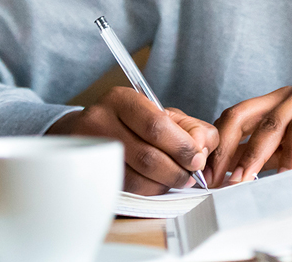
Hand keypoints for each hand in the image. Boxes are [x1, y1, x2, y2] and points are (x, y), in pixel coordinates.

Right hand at [46, 86, 217, 194]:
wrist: (89, 132)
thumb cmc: (134, 123)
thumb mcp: (163, 114)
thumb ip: (191, 128)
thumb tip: (202, 149)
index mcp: (122, 99)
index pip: (156, 126)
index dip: (182, 147)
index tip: (197, 159)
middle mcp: (100, 121)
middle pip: (146, 156)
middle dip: (176, 170)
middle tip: (190, 175)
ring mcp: (91, 150)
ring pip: (136, 179)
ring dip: (164, 184)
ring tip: (176, 180)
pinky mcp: (90, 174)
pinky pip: (125, 190)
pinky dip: (148, 191)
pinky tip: (157, 184)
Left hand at [207, 82, 291, 186]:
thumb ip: (276, 156)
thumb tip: (242, 175)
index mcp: (278, 102)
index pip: (235, 118)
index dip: (218, 145)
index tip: (208, 174)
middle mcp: (288, 94)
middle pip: (241, 114)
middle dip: (224, 147)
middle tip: (216, 178)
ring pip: (269, 124)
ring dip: (253, 155)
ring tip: (242, 180)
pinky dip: (291, 153)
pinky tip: (286, 173)